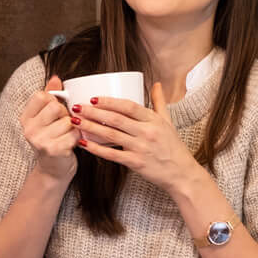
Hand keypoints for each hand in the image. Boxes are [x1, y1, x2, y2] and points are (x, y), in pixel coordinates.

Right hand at [19, 75, 78, 181]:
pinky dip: (77, 138)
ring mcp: (40, 140)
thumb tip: (55, 78)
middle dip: (65, 115)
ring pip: (68, 120)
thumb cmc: (53, 141)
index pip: (42, 96)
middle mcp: (29, 129)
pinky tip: (71, 144)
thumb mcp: (47, 118)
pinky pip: (74, 133)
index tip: (54, 113)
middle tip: (62, 126)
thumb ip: (50, 97)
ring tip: (66, 136)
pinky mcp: (53, 149)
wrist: (54, 170)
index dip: (53, 101)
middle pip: (56, 107)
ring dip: (73, 128)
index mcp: (25, 118)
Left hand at [72, 81, 207, 193]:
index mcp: (153, 120)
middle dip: (93, 112)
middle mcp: (147, 132)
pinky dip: (96, 148)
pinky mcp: (136, 162)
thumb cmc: (173, 147)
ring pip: (111, 135)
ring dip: (90, 127)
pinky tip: (83, 143)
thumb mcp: (168, 122)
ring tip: (75, 121)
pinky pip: (112, 154)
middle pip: (116, 119)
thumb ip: (160, 102)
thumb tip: (157, 84)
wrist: (181, 173)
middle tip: (76, 107)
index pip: (129, 106)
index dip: (110, 101)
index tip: (93, 98)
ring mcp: (141, 148)